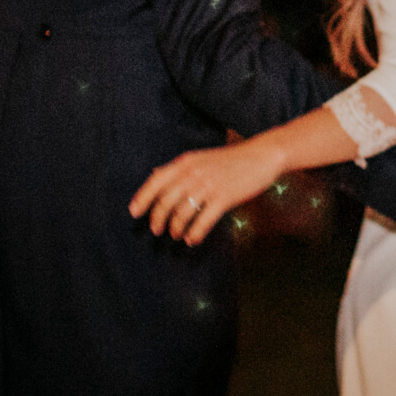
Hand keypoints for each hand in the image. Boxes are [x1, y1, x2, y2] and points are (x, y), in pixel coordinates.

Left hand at [130, 138, 286, 245]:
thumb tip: (154, 174)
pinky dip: (194, 233)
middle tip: (156, 231)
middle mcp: (193, 172)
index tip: (134, 213)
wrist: (261, 156)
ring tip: (177, 236)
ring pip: (182, 213)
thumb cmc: (230, 159)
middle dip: (158, 219)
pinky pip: (202, 220)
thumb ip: (179, 168)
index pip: (156, 181)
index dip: (142, 198)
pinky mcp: (224, 197)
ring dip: (176, 228)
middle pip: (166, 201)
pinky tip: (192, 240)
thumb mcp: (200, 158)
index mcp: (185, 162)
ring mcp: (208, 185)